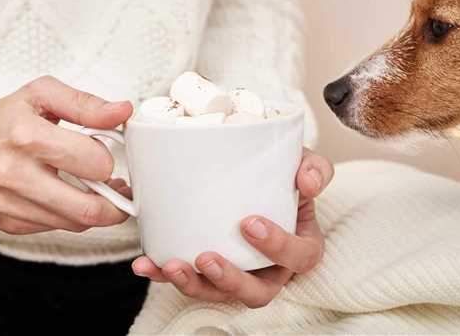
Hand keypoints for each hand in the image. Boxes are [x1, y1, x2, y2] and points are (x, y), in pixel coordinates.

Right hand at [0, 75, 132, 233]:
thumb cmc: (0, 118)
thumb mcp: (42, 95)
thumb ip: (86, 104)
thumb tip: (122, 112)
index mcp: (27, 137)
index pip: (93, 162)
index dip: (109, 158)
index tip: (107, 152)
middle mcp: (15, 174)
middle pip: (88, 207)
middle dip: (116, 202)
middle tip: (122, 189)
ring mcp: (9, 203)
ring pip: (75, 222)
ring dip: (97, 210)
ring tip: (98, 189)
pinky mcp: (7, 223)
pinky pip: (55, 228)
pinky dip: (70, 215)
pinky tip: (70, 196)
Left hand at [131, 148, 333, 307]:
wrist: (257, 177)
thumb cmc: (283, 177)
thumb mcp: (303, 166)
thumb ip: (313, 168)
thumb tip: (308, 182)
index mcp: (300, 245)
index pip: (299, 256)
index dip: (277, 246)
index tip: (249, 223)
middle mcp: (272, 269)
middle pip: (258, 291)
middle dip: (229, 279)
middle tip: (206, 257)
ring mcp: (240, 274)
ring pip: (219, 294)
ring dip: (193, 285)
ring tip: (170, 265)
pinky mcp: (209, 272)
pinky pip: (190, 281)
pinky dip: (165, 275)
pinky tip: (146, 263)